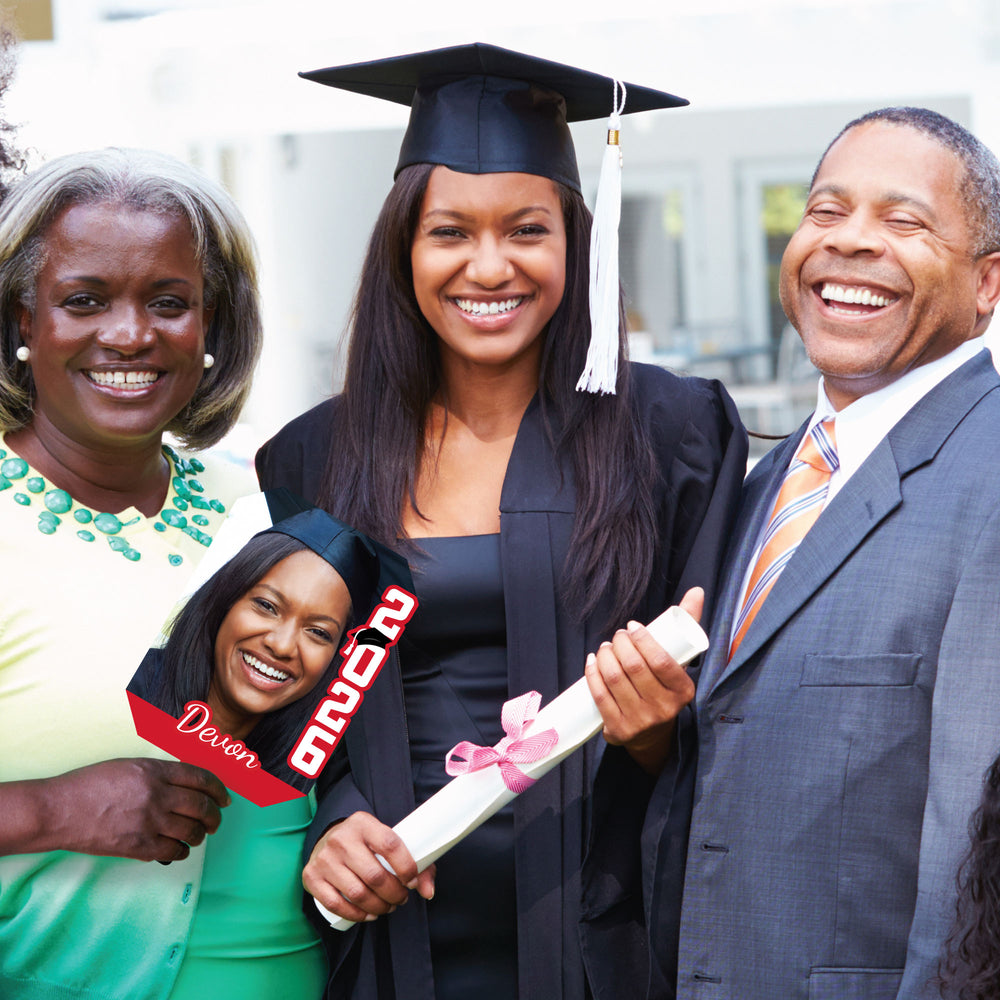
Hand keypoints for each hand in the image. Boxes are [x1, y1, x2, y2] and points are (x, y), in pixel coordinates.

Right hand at [42, 758, 228, 861]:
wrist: (59, 810)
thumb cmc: (90, 785)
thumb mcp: (130, 766)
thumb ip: (160, 774)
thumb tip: (186, 786)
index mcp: (155, 770)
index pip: (201, 778)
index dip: (219, 789)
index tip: (225, 798)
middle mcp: (157, 794)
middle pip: (201, 806)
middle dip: (215, 816)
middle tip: (216, 821)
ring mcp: (148, 821)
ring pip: (191, 831)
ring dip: (200, 835)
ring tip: (198, 835)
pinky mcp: (137, 846)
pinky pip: (173, 852)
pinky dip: (182, 852)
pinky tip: (180, 850)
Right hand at [303, 811, 435, 923]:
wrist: (328, 838)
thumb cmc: (366, 843)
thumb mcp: (388, 841)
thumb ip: (415, 863)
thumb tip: (428, 891)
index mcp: (363, 823)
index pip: (390, 845)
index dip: (406, 867)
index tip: (412, 881)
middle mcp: (341, 839)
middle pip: (375, 875)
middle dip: (394, 894)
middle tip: (401, 899)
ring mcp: (324, 858)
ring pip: (357, 893)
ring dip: (378, 907)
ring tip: (387, 907)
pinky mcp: (311, 876)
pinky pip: (336, 904)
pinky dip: (356, 915)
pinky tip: (368, 914)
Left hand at [585, 587, 702, 774]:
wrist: (653, 734)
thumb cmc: (664, 686)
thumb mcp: (679, 661)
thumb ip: (688, 625)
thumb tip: (696, 591)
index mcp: (683, 691)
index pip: (661, 661)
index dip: (642, 640)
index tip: (631, 627)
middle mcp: (664, 709)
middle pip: (634, 668)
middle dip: (620, 645)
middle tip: (616, 637)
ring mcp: (640, 722)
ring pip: (614, 680)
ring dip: (604, 657)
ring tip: (605, 648)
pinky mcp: (619, 731)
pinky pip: (600, 697)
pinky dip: (592, 674)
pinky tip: (592, 662)